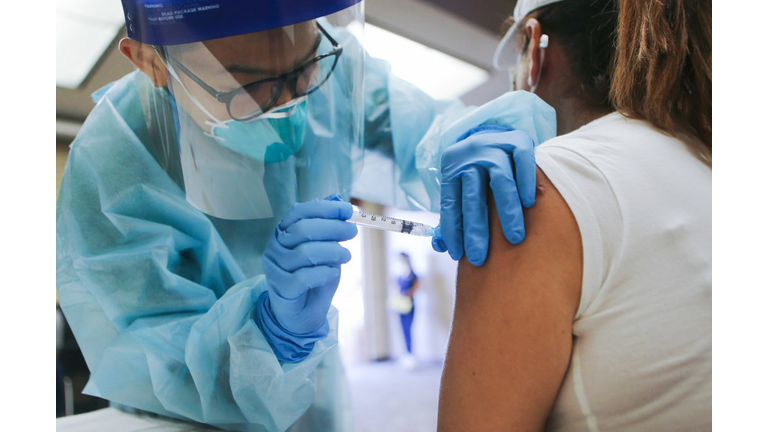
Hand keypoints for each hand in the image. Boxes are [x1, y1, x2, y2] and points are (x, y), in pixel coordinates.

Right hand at [255, 194, 357, 361]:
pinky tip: (332, 273)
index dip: (324, 209)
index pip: (299, 212)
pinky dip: (324, 273)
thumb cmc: (314, 277)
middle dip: (333, 228)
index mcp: (283, 233)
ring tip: (346, 256)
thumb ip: (328, 225)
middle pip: (303, 230)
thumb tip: (337, 198)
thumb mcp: (325, 248)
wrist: (302, 314)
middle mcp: (275, 248)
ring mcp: (275, 269)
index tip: (348, 210)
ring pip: (305, 253)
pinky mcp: (281, 289)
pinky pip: (304, 277)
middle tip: (353, 232)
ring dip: (332, 252)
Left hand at [433, 125, 536, 265]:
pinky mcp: (518, 139)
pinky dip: (525, 181)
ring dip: (507, 211)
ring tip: (514, 238)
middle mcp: (471, 156)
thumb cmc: (475, 171)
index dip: (453, 230)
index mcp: (452, 168)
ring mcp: (494, 146)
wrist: (491, 130)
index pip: (450, 203)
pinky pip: (523, 161)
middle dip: (476, 229)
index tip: (459, 255)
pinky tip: (529, 203)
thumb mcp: (458, 186)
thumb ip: (451, 215)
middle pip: (473, 195)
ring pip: (500, 179)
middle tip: (481, 257)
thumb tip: (439, 246)